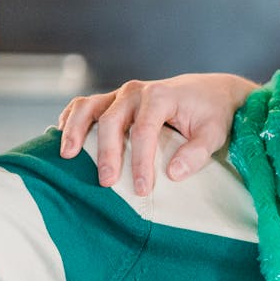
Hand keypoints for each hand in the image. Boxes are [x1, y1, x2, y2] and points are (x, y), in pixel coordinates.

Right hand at [57, 73, 259, 194]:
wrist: (211, 91)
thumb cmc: (212, 114)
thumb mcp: (214, 133)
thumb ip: (197, 152)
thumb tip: (174, 174)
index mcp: (161, 96)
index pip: (144, 131)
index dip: (141, 161)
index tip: (142, 188)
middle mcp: (136, 92)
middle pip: (112, 121)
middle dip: (107, 153)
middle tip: (107, 182)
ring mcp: (122, 94)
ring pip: (89, 106)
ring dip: (76, 130)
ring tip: (68, 156)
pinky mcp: (114, 100)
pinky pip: (85, 105)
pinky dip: (71, 119)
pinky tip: (65, 141)